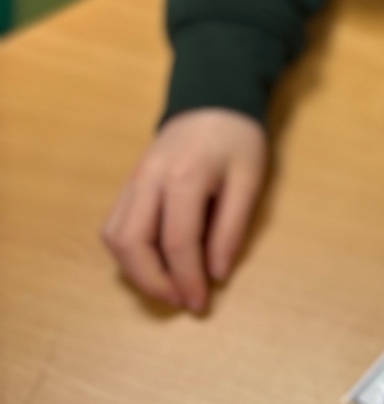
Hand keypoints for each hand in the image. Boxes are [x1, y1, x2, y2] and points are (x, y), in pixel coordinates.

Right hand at [101, 109, 267, 313]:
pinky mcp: (128, 184)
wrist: (213, 99)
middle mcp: (149, 180)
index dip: (187, 280)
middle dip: (152, 282)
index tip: (200, 304)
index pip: (176, 243)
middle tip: (180, 300)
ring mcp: (133, 180)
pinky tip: (154, 261)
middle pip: (131, 244)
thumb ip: (232, 227)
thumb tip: (216, 274)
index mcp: (184, 177)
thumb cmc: (238, 139)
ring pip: (114, 237)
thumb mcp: (250, 180)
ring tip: (167, 285)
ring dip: (135, 270)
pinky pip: (114, 225)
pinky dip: (128, 252)